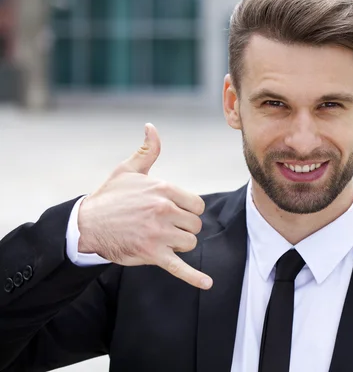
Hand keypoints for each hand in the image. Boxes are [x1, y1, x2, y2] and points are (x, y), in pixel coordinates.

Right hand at [77, 123, 211, 289]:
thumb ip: (147, 151)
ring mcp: (159, 233)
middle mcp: (164, 210)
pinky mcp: (152, 253)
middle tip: (162, 226)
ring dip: (178, 244)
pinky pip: (179, 267)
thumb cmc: (109, 196)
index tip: (173, 212)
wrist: (86, 224)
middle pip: (194, 224)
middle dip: (182, 227)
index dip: (187, 211)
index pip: (196, 205)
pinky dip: (194, 277)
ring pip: (189, 242)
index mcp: (164, 190)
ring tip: (159, 239)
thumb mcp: (128, 170)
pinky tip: (207, 284)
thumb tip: (152, 127)